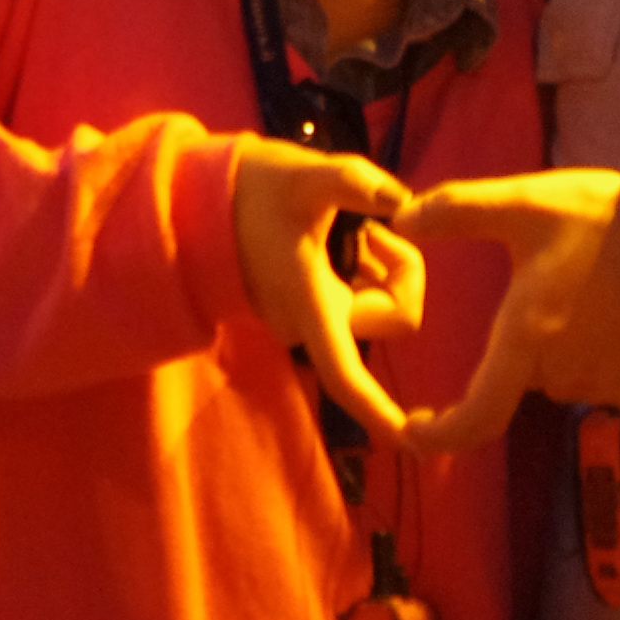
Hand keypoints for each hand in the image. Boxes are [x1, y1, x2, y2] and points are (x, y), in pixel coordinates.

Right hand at [231, 142, 422, 436]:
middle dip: (397, 267)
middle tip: (371, 221)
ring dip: (378, 262)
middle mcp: (310, 325)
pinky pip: (356, 293)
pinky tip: (336, 227)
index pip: (348, 376)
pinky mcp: (304, 304)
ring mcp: (307, 317)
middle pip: (390, 314)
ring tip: (346, 218)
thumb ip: (353, 182)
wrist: (203, 195)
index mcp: (310, 307)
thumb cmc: (252, 189)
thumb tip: (402, 201)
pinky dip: (362, 263)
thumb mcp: (305, 177)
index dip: (381, 414)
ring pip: (376, 300)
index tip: (416, 441)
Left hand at [388, 170, 619, 452]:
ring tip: (585, 279)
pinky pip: (597, 372)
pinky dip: (594, 346)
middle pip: (518, 370)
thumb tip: (399, 218)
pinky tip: (613, 302)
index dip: (439, 435)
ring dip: (558, 340)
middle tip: (547, 276)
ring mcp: (605, 383)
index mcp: (527, 339)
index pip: (476, 415)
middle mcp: (561, 374)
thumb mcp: (528, 202)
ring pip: (557, 370)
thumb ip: (460, 208)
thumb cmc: (611, 226)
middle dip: (520, 336)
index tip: (412, 431)